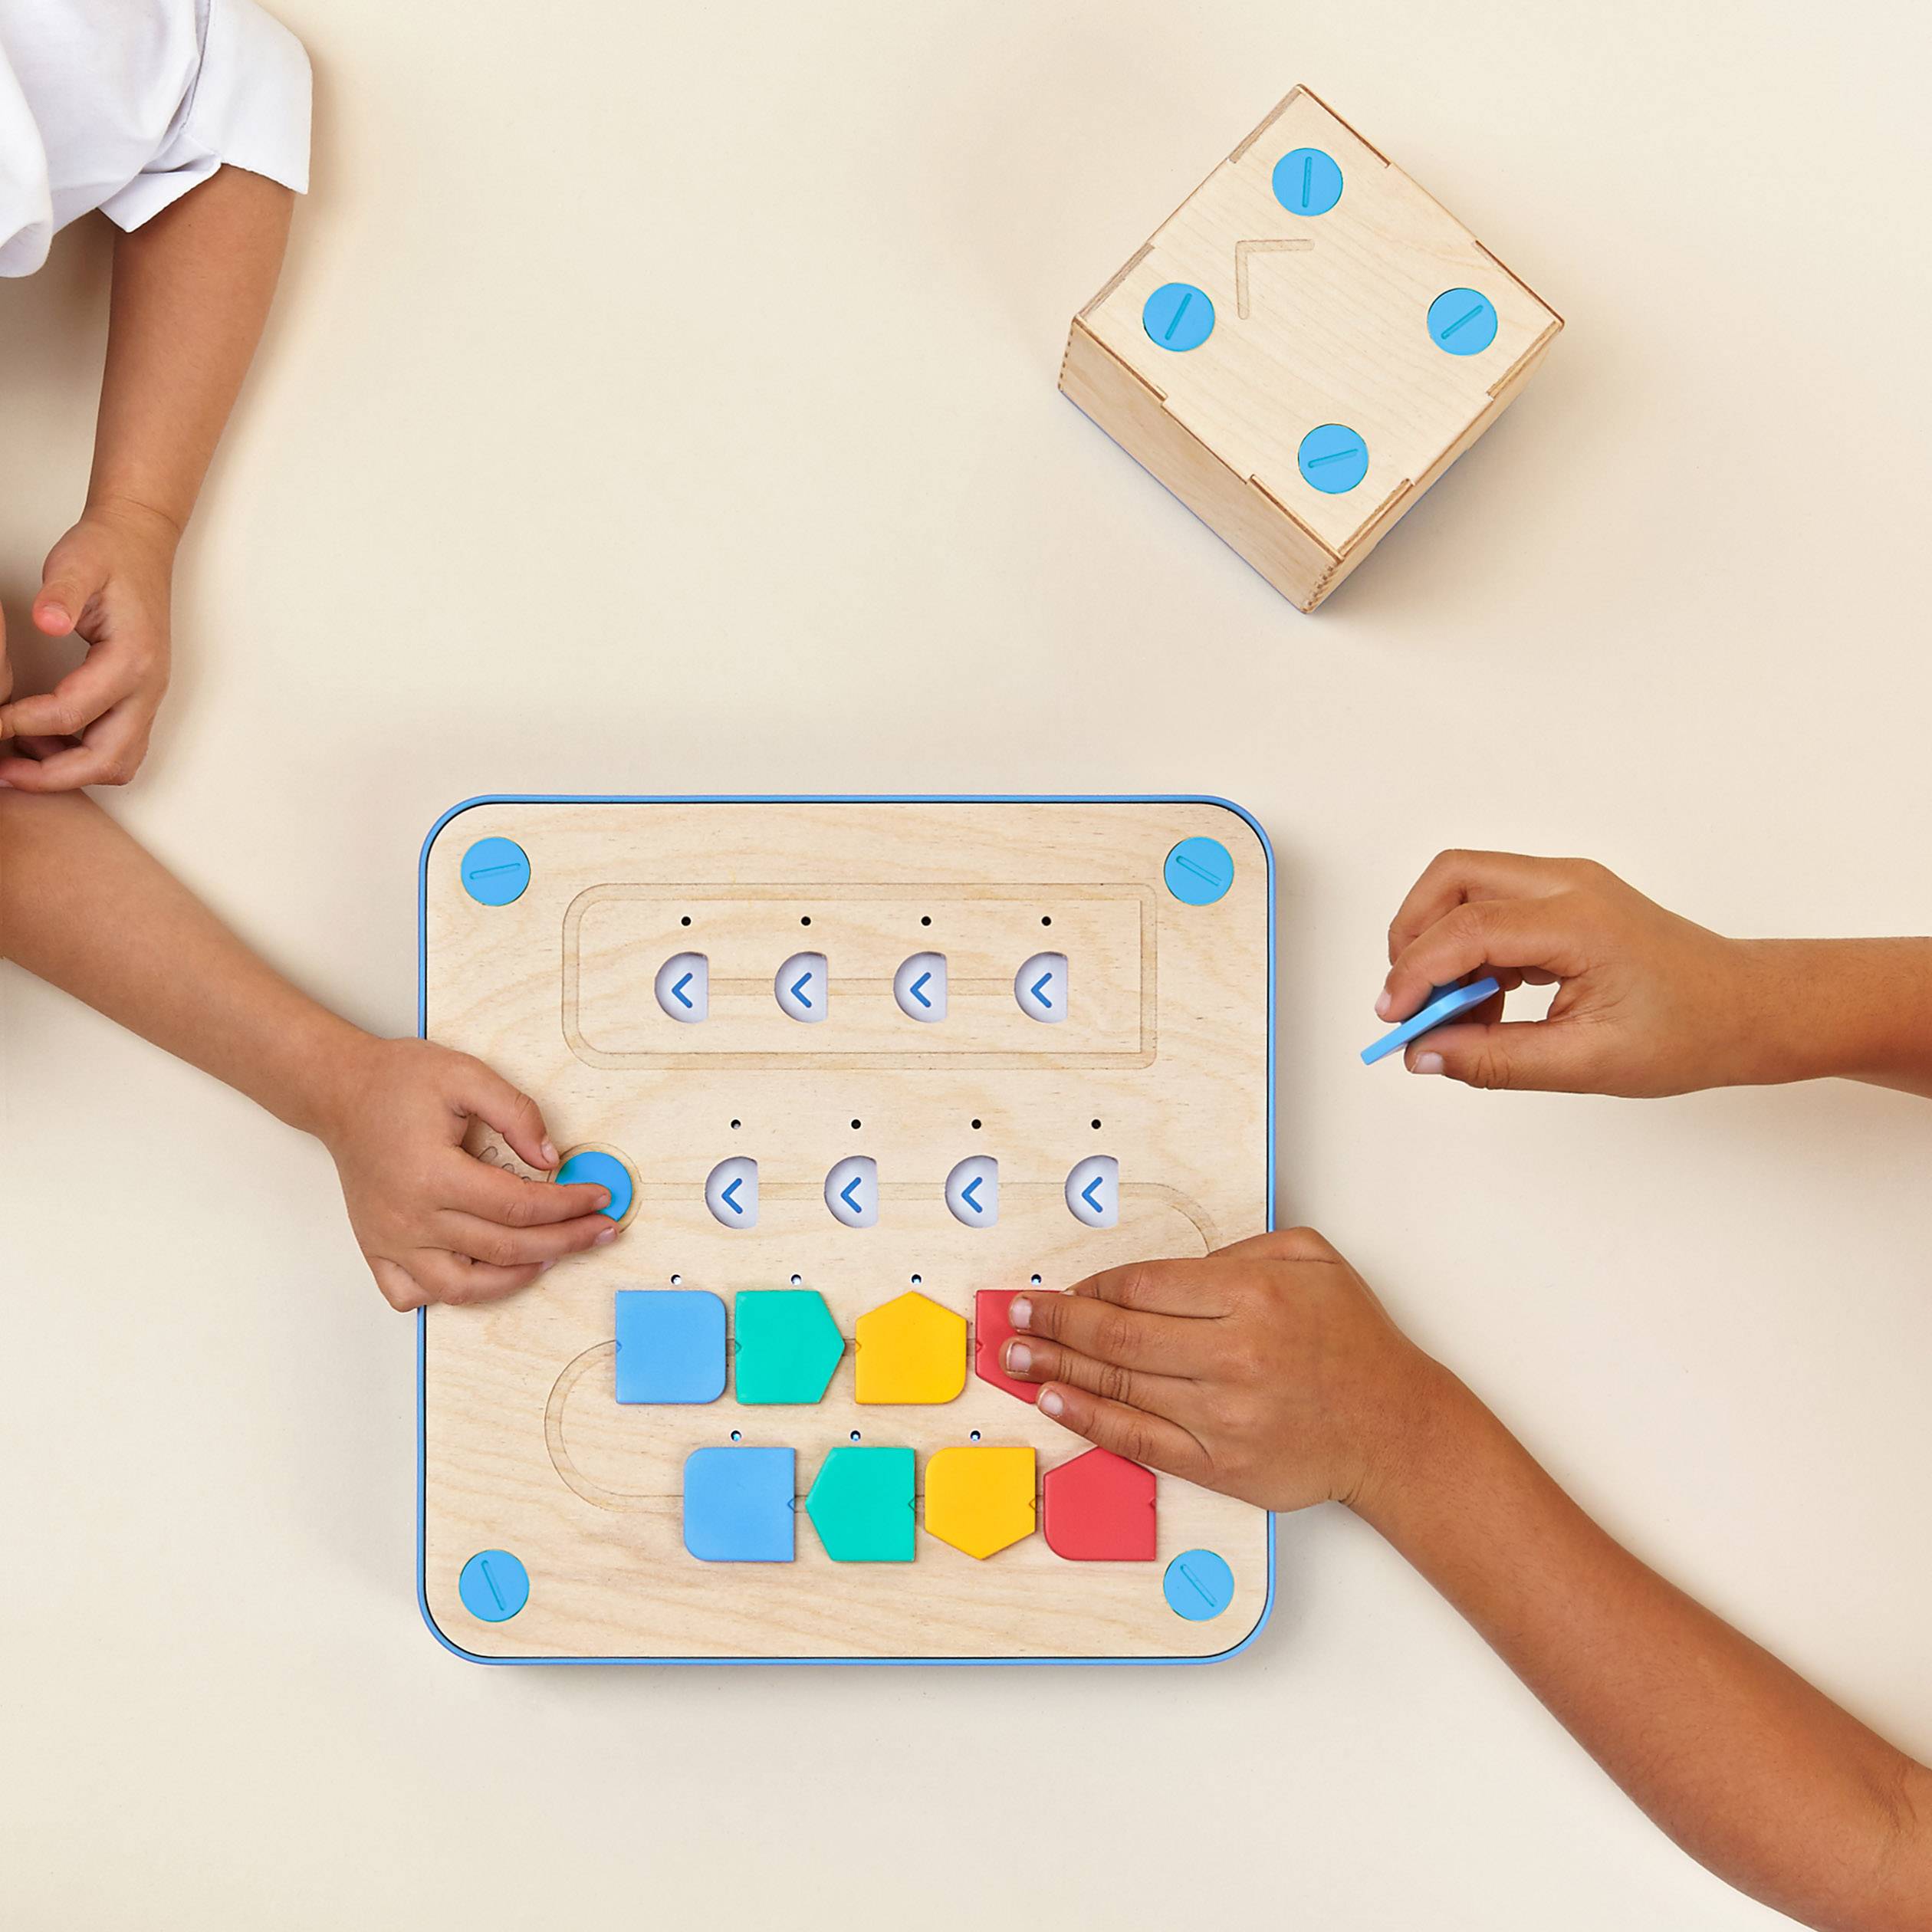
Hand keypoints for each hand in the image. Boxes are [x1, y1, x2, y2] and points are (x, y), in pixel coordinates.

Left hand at [0, 502, 178, 789]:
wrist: (140, 546)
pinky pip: (118, 749)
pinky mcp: (140, 700)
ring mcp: (148, 698)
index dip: (22, 724)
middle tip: (3, 774)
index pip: (73, 713)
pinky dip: (81, 758)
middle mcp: (148, 688)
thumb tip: (46, 621)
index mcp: (132, 660)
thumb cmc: (109, 555)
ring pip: (118, 763)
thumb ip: (61, 593)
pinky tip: (42, 743)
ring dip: (71, 772)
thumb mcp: (76, 563)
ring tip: (20, 762)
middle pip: (106, 759)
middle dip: (51, 775)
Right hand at [316, 1037, 619, 1310]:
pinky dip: (449, 1294)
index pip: (519, 1206)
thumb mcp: (467, 1076)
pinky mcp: (375, 1248)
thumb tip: (551, 1158)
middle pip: (503, 1249)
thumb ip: (517, 1114)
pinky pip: (412, 1295)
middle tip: (600, 1231)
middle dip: (565, 1242)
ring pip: (461, 1288)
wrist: (340, 1092)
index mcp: (434, 1175)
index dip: (569, 1206)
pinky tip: (482, 1273)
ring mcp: (389, 1240)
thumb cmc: (398, 1081)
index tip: (600, 1199)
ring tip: (551, 1255)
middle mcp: (409, 1217)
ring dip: (514, 1278)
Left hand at [1000, 1229, 1439, 1513]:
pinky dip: (1088, 1418)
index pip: (1142, 1285)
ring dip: (1056, 1368)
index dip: (1090, 1287)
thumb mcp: (1311, 1259)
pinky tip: (1054, 1401)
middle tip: (1014, 1317)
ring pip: (1119, 1383)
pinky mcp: (1219, 1463)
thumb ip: (1240, 1249)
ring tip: (1014, 1357)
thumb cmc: (1354, 1343)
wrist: (1395, 1428)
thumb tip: (1170, 1271)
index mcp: (1250, 1295)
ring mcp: (1222, 1414)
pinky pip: (1138, 1438)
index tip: (1060, 1288)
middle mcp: (1232, 1353)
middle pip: (1116, 1333)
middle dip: (1054, 1322)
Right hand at [1378, 850, 1765, 1096]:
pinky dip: (1470, 950)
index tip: (1393, 1019)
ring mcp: (1567, 885)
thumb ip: (1495, 1060)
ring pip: (1466, 886)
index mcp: (1578, 921)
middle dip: (1413, 936)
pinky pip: (1492, 907)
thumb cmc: (1690, 1031)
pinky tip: (1485, 1005)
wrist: (1750, 1009)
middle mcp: (1567, 885)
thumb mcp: (1586, 1062)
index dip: (1416, 972)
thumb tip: (1424, 1054)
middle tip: (1407, 1000)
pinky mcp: (1565, 899)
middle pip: (1452, 878)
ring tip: (1455, 1013)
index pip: (1466, 929)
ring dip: (1440, 942)